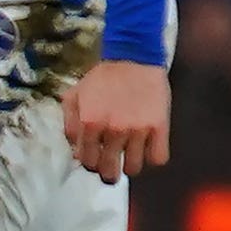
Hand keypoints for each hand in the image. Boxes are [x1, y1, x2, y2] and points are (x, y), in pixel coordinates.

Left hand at [62, 59, 171, 184]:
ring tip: (129, 154)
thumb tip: (76, 152)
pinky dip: (152, 158)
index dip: (91, 163)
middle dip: (108, 172)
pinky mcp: (160, 127)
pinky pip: (158, 158)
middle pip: (109, 170)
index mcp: (90, 123)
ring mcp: (138, 130)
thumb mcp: (74, 96)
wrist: (133, 58)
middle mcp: (113, 130)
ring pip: (134, 168)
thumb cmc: (102, 78)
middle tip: (111, 166)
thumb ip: (70, 125)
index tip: (96, 158)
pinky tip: (147, 148)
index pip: (87, 162)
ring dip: (129, 165)